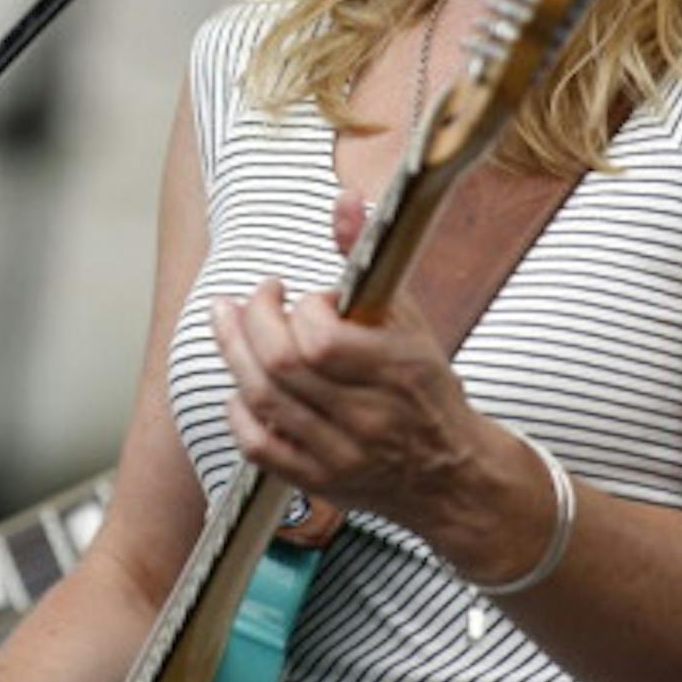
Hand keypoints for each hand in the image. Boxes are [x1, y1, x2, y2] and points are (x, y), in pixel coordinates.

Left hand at [209, 256, 489, 523]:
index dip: (304, 308)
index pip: (322, 338)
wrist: (453, 476)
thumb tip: (344, 200)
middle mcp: (367, 416)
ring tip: (228, 322)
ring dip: (235, 352)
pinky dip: (239, 410)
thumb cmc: (427, 389)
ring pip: (262, 399)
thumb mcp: (409, 319)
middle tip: (257, 297)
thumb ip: (369, 257)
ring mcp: (340, 454)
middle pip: (280, 365)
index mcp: (397, 371)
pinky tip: (241, 385)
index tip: (313, 299)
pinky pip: (258, 445)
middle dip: (252, 320)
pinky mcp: (318, 481)